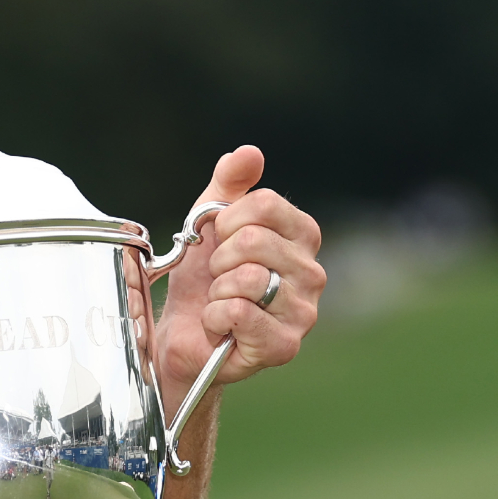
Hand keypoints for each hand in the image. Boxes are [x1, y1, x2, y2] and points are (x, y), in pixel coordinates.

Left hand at [156, 146, 324, 389]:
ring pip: (247, 278)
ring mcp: (304, 312)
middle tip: (218, 278)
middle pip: (253, 240)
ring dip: (216, 291)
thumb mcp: (210, 223)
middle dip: (218, 259)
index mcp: (302, 236)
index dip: (226, 221)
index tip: (219, 241)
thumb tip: (249, 153)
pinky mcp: (284, 345)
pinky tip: (222, 326)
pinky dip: (215, 318)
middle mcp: (313, 272)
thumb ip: (228, 183)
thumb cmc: (201, 279)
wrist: (184, 335)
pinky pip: (239, 312)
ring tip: (222, 302)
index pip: (265, 204)